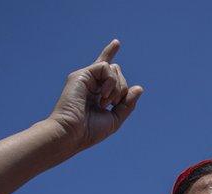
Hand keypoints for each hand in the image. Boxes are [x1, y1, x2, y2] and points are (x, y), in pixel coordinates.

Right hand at [46, 38, 142, 156]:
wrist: (72, 133)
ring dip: (117, 87)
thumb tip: (139, 88)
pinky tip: (102, 96)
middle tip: (113, 104)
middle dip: (122, 88)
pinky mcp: (81, 75)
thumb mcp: (115, 119)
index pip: (106, 71)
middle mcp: (90, 83)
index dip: (110, 54)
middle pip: (117, 71)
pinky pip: (105, 66)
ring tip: (105, 102)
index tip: (116, 42)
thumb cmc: (90, 131)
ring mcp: (85, 78)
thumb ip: (127, 104)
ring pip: (113, 68)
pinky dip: (110, 82)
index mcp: (96, 93)